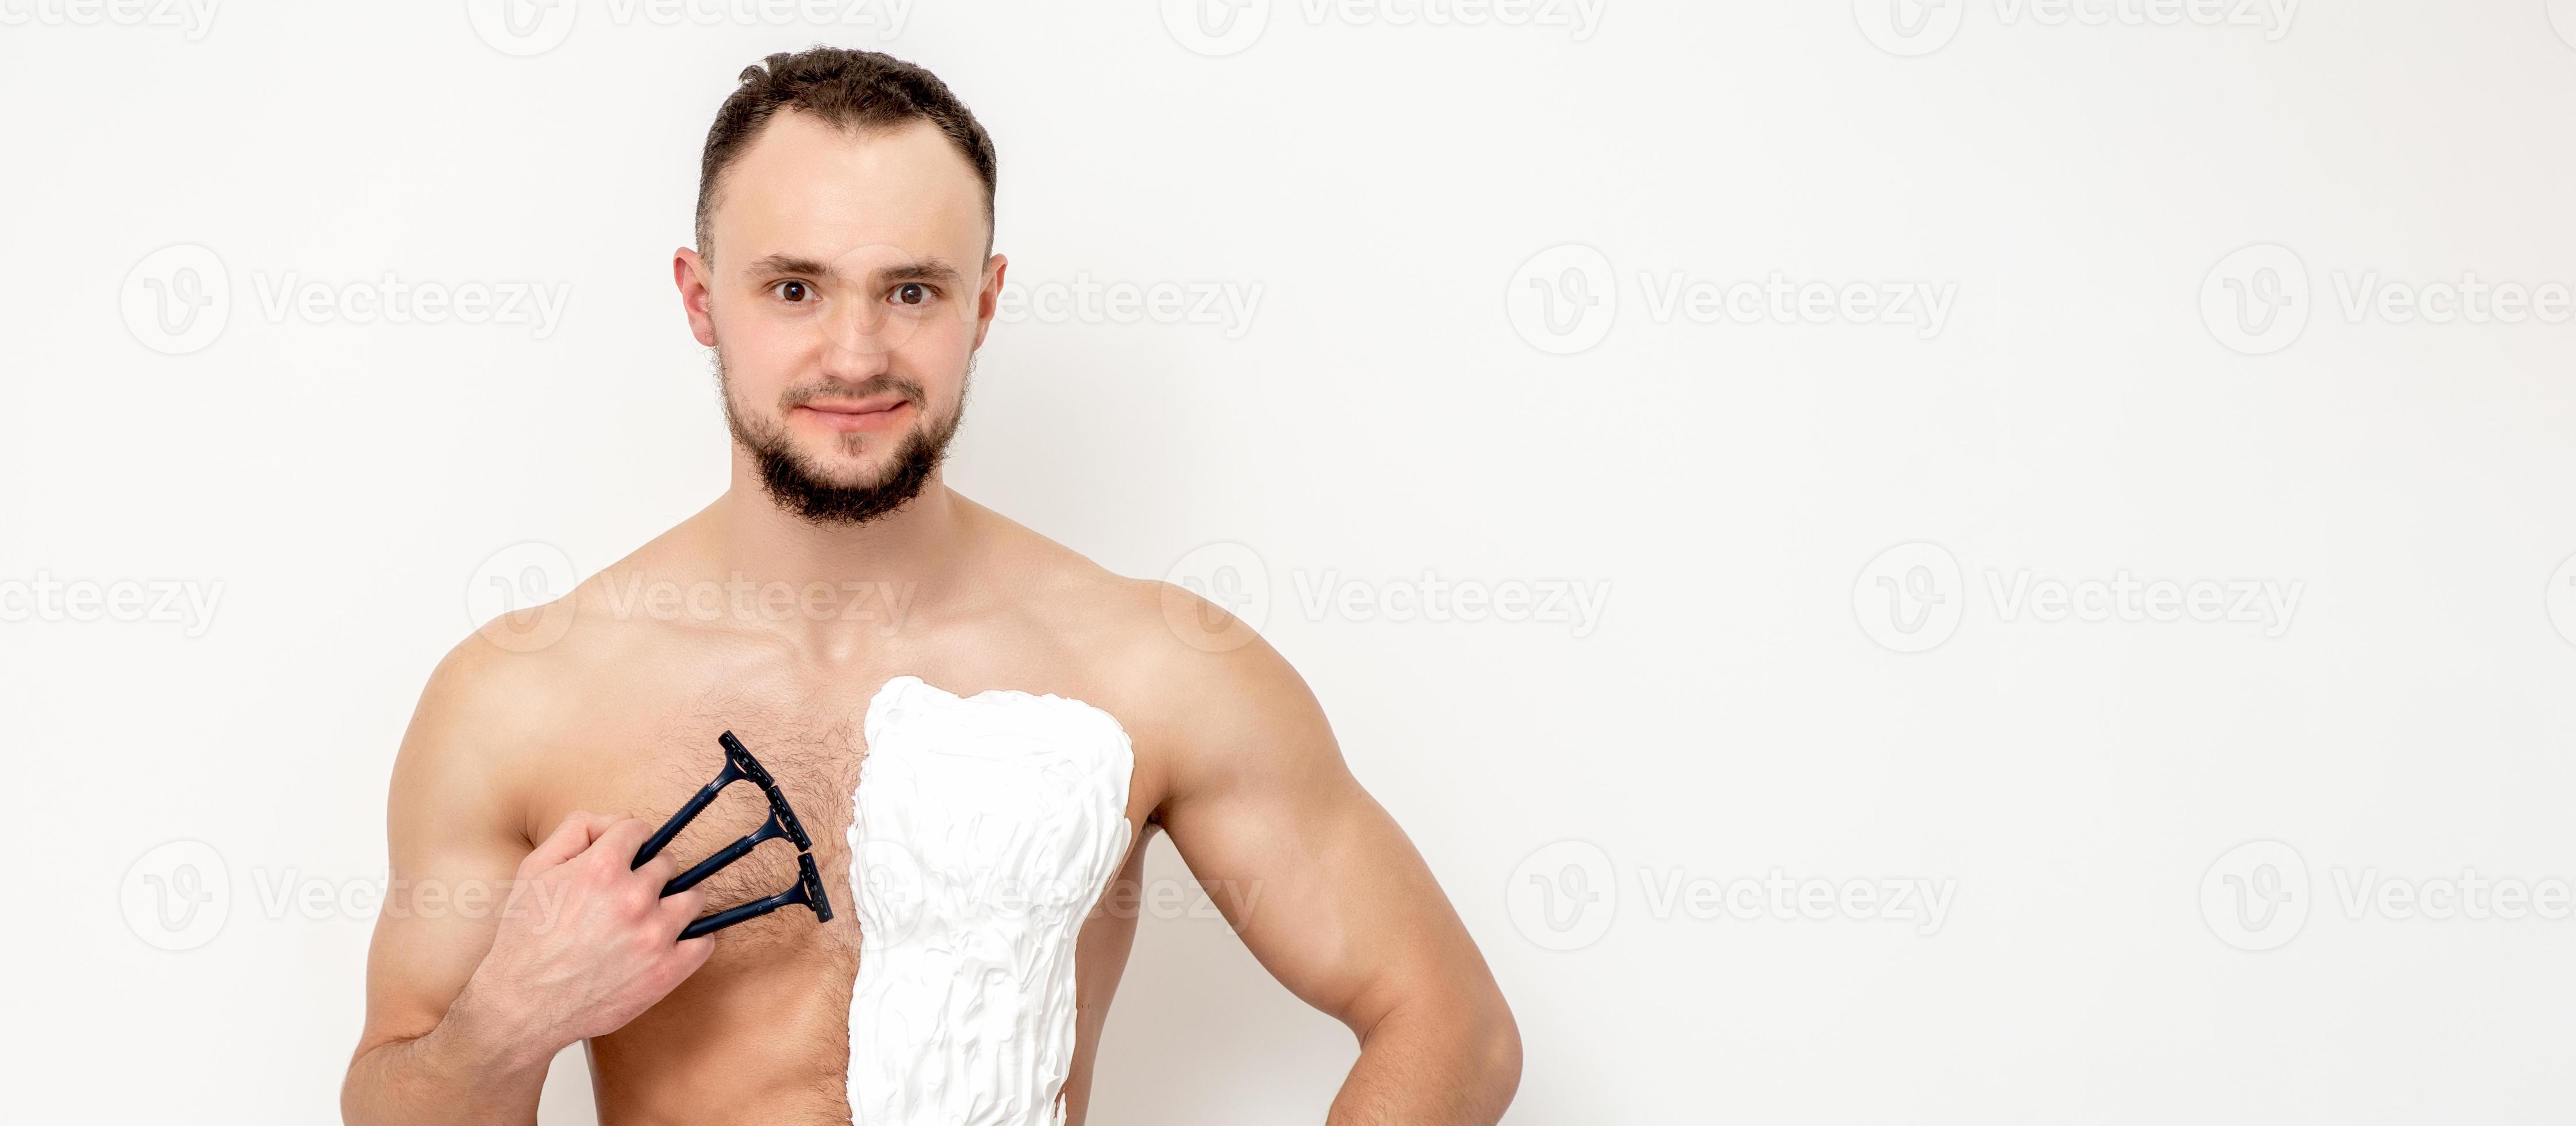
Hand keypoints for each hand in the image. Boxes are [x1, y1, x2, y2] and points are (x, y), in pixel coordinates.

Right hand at [455, 812, 713, 1058]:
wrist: (522, 1005)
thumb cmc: (525, 937)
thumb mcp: (535, 870)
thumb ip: (576, 830)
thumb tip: (618, 821)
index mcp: (600, 869)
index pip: (639, 830)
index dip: (627, 842)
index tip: (623, 858)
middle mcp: (632, 898)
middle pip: (667, 864)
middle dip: (648, 874)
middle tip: (626, 896)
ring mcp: (654, 936)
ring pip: (693, 898)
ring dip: (674, 904)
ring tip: (650, 919)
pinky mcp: (667, 972)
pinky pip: (704, 942)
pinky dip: (692, 941)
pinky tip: (669, 944)